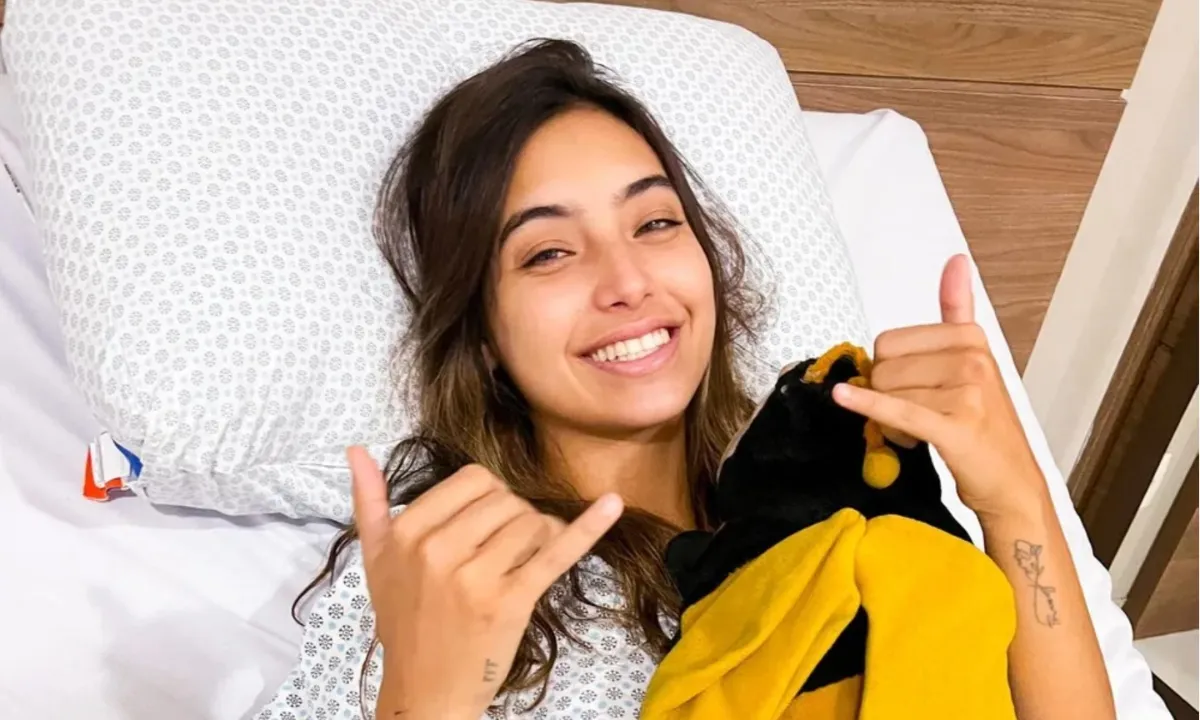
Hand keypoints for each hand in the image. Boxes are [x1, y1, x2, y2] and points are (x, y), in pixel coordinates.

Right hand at [348, 447, 622, 718]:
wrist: (424, 692)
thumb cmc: (405, 623)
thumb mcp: (375, 561)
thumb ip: (368, 502)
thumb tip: (355, 449)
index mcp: (407, 532)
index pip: (473, 479)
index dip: (489, 499)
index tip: (484, 527)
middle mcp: (437, 550)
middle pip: (506, 498)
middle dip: (514, 518)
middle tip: (503, 553)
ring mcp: (475, 577)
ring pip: (531, 522)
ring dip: (538, 537)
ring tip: (522, 564)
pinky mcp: (511, 602)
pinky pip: (554, 553)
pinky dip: (588, 528)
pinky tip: (613, 504)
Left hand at [831, 254, 1047, 520]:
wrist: (1011, 483)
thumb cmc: (983, 423)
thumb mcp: (973, 360)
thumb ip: (957, 309)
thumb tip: (956, 259)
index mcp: (970, 337)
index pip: (889, 342)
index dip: (889, 372)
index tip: (915, 391)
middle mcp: (972, 358)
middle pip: (884, 366)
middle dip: (888, 396)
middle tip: (916, 417)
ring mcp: (968, 390)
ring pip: (888, 393)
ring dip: (891, 421)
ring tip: (921, 432)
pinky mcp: (956, 425)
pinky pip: (898, 410)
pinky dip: (868, 407)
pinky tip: (844, 400)